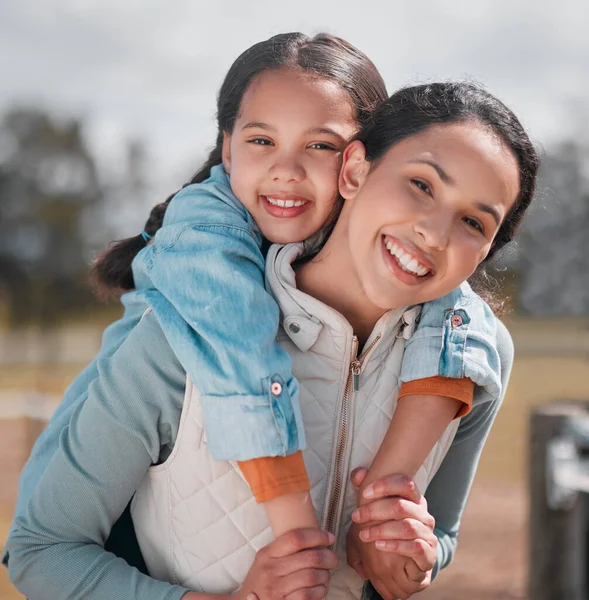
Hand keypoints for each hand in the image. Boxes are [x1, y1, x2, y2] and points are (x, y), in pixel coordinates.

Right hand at [236, 528, 337, 599]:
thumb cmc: (261, 579)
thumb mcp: (265, 559)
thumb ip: (284, 549)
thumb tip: (316, 537)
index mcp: (267, 553)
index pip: (296, 538)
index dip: (317, 536)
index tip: (330, 537)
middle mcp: (270, 570)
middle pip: (309, 558)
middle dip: (328, 557)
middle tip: (333, 559)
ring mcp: (276, 589)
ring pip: (311, 576)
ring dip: (325, 576)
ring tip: (326, 575)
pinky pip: (308, 595)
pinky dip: (320, 591)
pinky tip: (321, 589)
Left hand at [347, 468, 435, 598]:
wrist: (402, 568)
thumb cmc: (387, 532)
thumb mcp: (373, 512)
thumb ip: (366, 491)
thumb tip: (358, 474)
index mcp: (414, 499)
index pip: (405, 483)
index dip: (384, 485)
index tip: (364, 493)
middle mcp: (424, 515)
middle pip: (401, 505)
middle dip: (374, 510)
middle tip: (356, 517)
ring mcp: (429, 535)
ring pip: (407, 526)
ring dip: (381, 530)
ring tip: (364, 535)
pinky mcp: (429, 555)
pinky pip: (415, 547)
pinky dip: (394, 545)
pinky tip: (379, 545)